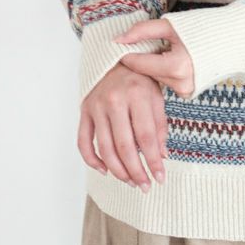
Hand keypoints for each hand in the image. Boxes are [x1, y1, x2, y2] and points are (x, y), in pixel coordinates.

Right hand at [77, 63, 168, 190]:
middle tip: (144, 186)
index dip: (153, 161)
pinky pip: (83, 142)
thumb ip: (159, 125)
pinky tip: (105, 170)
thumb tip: (161, 156)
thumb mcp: (156, 95)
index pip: (147, 137)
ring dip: (118, 171)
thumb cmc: (139, 78)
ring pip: (105, 148)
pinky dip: (92, 160)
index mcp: (137, 94)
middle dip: (136, 171)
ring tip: (130, 181)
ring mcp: (96, 106)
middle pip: (125, 146)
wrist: (114, 57)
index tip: (160, 178)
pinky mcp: (84, 111)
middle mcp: (115, 100)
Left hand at [113, 18, 195, 98]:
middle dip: (140, 59)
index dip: (126, 53)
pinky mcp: (188, 93)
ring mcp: (186, 91)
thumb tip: (118, 39)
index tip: (116, 46)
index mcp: (176, 66)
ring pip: (155, 78)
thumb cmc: (202, 28)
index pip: (139, 63)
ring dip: (152, 65)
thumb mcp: (170, 25)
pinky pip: (166, 81)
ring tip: (158, 50)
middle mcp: (181, 84)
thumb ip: (142, 31)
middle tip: (135, 45)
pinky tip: (168, 59)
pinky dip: (163, 71)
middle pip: (146, 72)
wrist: (231, 40)